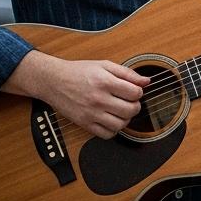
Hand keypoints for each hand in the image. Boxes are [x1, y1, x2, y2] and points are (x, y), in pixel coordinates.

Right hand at [4, 52, 149, 138]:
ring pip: (120, 124)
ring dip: (126, 119)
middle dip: (135, 106)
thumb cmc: (79, 71)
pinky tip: (111, 120)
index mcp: (105, 82)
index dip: (138, 91)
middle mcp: (98, 99)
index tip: (133, 90)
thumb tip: (146, 81)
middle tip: (129, 101)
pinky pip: (106, 134)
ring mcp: (91, 113)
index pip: (135, 93)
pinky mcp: (84, 123)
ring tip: (121, 111)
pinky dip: (113, 130)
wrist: (53, 81)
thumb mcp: (104, 65)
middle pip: (131, 110)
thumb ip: (127, 73)